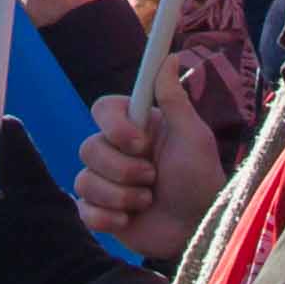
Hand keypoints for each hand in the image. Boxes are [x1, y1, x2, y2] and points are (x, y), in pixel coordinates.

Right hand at [75, 91, 226, 268]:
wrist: (197, 229)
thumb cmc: (201, 179)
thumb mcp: (193, 137)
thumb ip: (174, 98)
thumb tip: (168, 55)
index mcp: (135, 127)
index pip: (102, 109)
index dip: (115, 127)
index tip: (141, 144)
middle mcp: (116, 150)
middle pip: (88, 147)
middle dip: (122, 169)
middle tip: (152, 179)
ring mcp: (106, 181)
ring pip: (84, 180)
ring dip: (121, 195)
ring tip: (148, 201)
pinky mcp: (100, 211)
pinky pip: (83, 209)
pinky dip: (107, 217)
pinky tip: (129, 220)